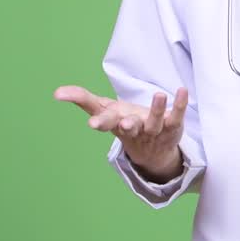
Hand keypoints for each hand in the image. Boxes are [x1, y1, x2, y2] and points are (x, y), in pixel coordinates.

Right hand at [54, 85, 188, 183]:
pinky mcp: (172, 126)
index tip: (92, 125)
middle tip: (125, 123)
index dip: (100, 123)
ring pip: (155, 121)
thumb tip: (57, 92)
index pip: (106, 123)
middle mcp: (135, 128)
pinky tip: (183, 90)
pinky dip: (180, 104)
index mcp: (116, 124)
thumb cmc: (122, 122)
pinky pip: (177, 115)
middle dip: (127, 125)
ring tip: (159, 95)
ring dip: (156, 109)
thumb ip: (82, 99)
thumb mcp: (103, 110)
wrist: (152, 150)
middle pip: (130, 127)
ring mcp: (154, 129)